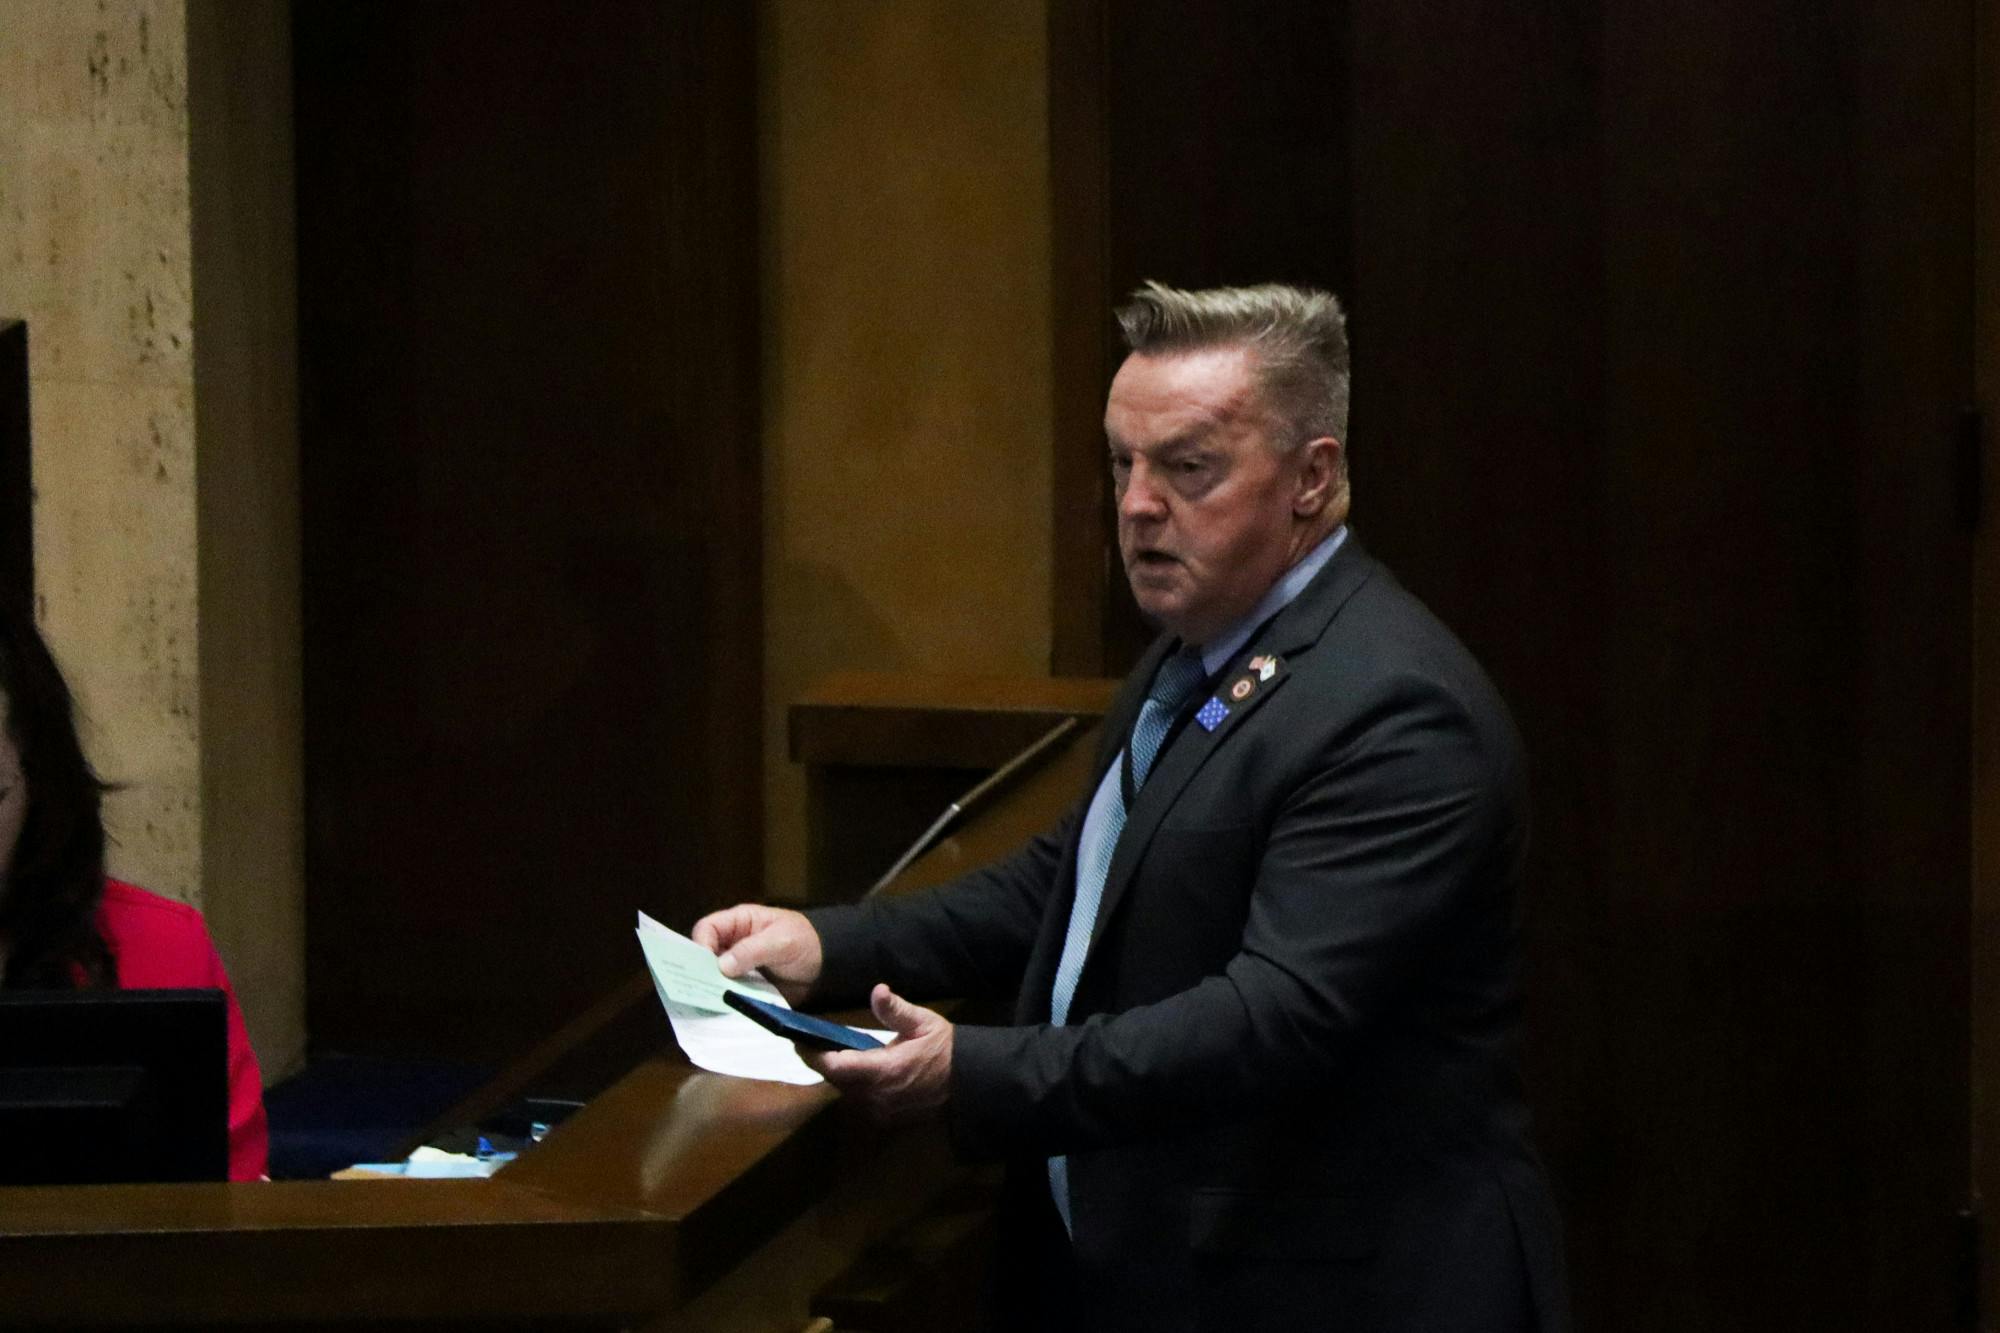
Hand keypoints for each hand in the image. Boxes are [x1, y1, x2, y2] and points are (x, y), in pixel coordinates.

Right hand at [690, 903, 822, 1004]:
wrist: (829, 966)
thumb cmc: (806, 942)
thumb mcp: (781, 941)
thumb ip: (752, 950)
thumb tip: (721, 966)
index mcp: (739, 922)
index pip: (707, 928)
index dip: (701, 944)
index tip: (703, 966)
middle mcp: (734, 943)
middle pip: (705, 954)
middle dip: (702, 970)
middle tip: (701, 989)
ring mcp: (739, 967)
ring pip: (715, 976)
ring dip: (714, 988)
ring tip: (711, 1003)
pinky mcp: (746, 986)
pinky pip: (729, 993)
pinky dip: (727, 1000)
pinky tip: (725, 1010)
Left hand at [807, 984, 952, 1127]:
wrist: (968, 1081)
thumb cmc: (944, 1048)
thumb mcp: (922, 1022)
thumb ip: (896, 1010)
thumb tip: (878, 990)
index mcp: (882, 1070)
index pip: (835, 1066)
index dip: (814, 1055)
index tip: (800, 1041)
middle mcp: (877, 1095)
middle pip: (836, 1081)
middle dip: (824, 1064)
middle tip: (813, 1045)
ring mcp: (881, 1110)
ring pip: (845, 1093)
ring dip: (838, 1077)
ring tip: (832, 1056)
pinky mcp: (886, 1118)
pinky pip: (859, 1103)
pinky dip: (853, 1088)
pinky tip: (855, 1073)